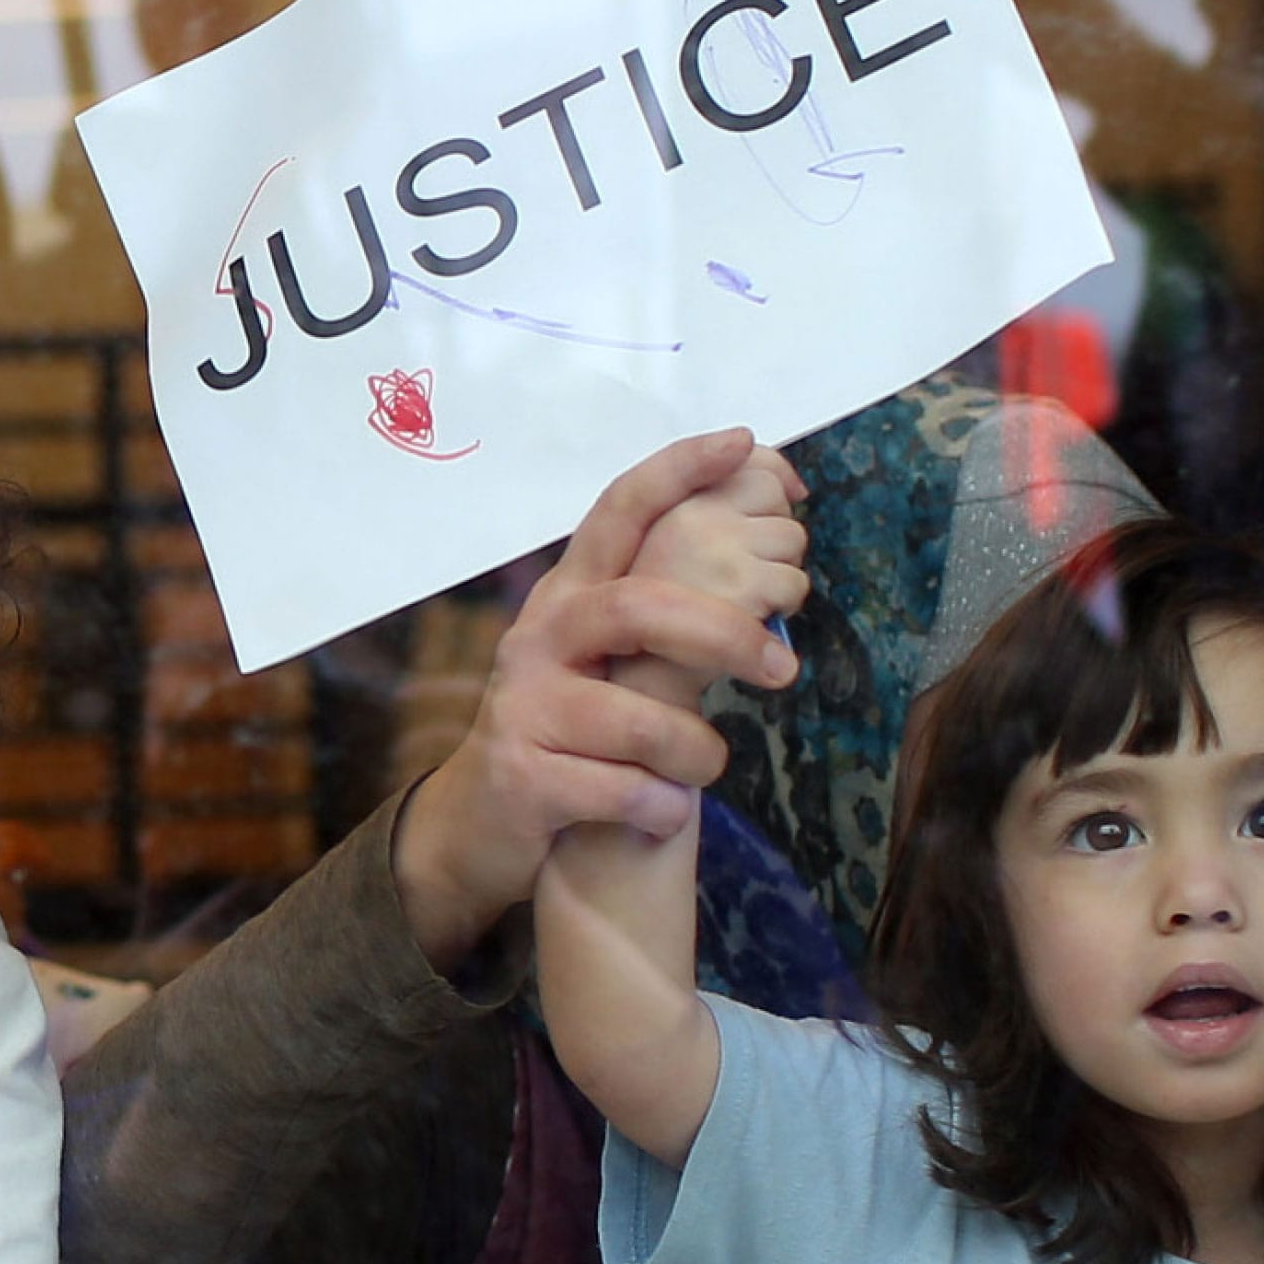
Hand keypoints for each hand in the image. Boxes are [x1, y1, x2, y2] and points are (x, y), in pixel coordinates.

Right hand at [392, 428, 802, 969]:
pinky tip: (662, 811)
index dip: (678, 471)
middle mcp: (540, 636)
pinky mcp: (524, 778)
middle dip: (724, 633)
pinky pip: (620, 789)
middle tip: (783, 666)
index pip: (620, 511)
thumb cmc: (572, 731)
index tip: (740, 440)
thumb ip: (663, 616)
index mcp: (570, 596)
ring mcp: (525, 706)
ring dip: (695, 751)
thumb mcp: (603, 659)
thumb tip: (764, 581)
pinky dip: (659, 805)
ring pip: (638, 720)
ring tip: (705, 770)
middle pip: (640, 608)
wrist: (480, 824)